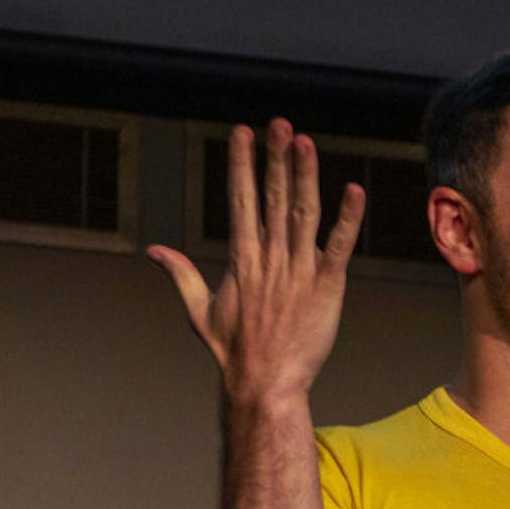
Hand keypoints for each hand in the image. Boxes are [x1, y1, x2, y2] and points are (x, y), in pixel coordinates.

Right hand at [147, 119, 365, 403]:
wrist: (265, 385)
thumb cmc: (233, 352)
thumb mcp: (199, 311)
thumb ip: (182, 275)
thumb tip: (155, 251)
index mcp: (242, 260)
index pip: (240, 201)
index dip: (242, 165)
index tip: (242, 133)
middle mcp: (269, 259)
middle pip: (272, 198)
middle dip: (275, 158)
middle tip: (279, 123)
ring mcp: (299, 272)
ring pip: (303, 214)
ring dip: (305, 176)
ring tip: (306, 142)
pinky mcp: (326, 287)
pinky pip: (340, 247)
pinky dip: (348, 219)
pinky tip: (354, 190)